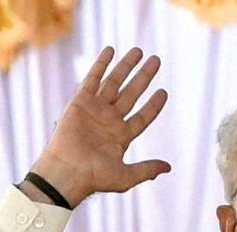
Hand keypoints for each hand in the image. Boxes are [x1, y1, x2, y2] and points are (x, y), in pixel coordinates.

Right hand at [29, 47, 169, 207]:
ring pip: (115, 83)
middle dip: (144, 77)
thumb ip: (147, 169)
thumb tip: (168, 168)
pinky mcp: (80, 102)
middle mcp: (110, 120)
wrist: (68, 172)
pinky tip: (111, 50)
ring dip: (127, 66)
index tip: (163, 92)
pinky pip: (92, 79)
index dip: (154, 105)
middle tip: (156, 60)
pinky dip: (101, 64)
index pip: (143, 116)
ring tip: (139, 51)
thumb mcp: (127, 176)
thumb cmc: (95, 177)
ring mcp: (96, 110)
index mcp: (122, 136)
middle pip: (132, 93)